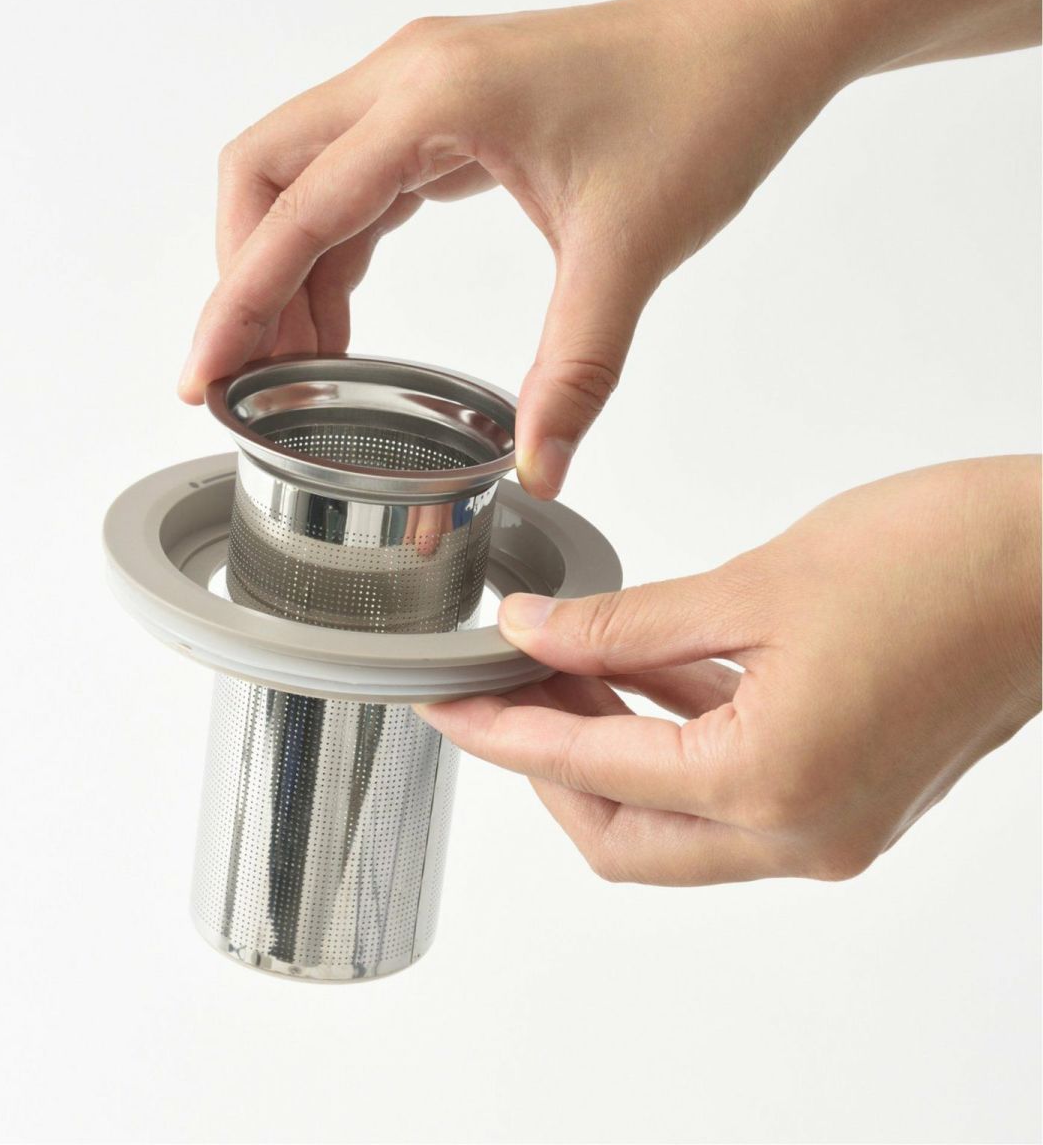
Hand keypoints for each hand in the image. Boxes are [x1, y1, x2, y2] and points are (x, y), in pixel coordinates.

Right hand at [178, 0, 839, 496]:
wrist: (756, 40)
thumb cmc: (703, 107)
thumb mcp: (629, 250)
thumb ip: (575, 370)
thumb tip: (537, 466)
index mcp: (435, 96)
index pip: (297, 212)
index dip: (238, 304)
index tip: (203, 378)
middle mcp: (409, 75)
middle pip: (263, 174)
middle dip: (240, 275)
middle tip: (248, 375)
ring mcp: (424, 84)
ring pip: (302, 174)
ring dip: (284, 266)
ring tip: (297, 367)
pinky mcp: (448, 106)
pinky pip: (357, 180)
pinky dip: (334, 250)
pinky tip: (345, 319)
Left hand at [417, 457, 1040, 884]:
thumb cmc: (944, 560)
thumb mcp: (754, 584)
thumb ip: (626, 622)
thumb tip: (535, 631)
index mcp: (771, 787)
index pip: (592, 771)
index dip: (504, 732)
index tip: (449, 703)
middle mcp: (805, 833)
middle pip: (626, 833)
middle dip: (549, 763)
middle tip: (494, 691)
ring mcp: (835, 822)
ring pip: (679, 818)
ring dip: (611, 748)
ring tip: (554, 667)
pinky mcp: (854, 790)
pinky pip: (734, 786)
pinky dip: (678, 736)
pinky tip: (640, 668)